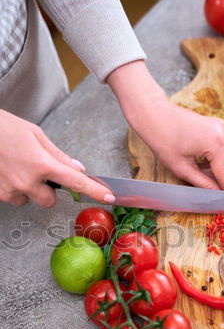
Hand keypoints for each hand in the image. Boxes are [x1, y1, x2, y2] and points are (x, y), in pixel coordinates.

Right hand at [0, 110, 114, 206]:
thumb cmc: (2, 127)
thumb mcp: (34, 134)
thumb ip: (57, 155)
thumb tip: (77, 167)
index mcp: (42, 163)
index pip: (76, 182)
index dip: (94, 191)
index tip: (108, 197)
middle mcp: (28, 181)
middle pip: (50, 200)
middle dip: (48, 189)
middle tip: (38, 172)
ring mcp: (12, 190)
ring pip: (31, 200)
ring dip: (29, 189)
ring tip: (17, 167)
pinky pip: (15, 198)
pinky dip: (14, 188)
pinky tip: (7, 171)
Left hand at [107, 61, 223, 190]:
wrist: (155, 115)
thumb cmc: (163, 140)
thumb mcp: (182, 168)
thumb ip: (203, 183)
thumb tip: (217, 193)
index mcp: (214, 143)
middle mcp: (223, 133)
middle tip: (217, 190)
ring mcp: (222, 127)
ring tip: (206, 175)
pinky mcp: (218, 125)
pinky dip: (222, 159)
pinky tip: (205, 164)